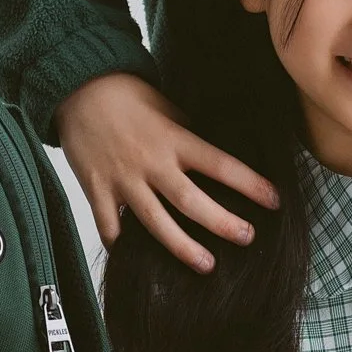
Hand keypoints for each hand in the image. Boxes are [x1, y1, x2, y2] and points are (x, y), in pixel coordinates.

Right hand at [56, 72, 278, 273]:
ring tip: (207, 264)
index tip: (274, 201)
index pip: (221, 165)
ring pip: (156, 222)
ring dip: (183, 247)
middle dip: (223, 223)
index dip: (250, 184)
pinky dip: (121, 245)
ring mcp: (123, 179)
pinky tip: (134, 260)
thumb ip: (187, 134)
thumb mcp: (166, 108)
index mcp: (174, 139)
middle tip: (248, 238)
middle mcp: (151, 162)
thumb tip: (213, 158)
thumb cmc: (126, 94)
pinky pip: (110, 226)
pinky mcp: (97, 189)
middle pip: (192, 202)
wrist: (78, 87)